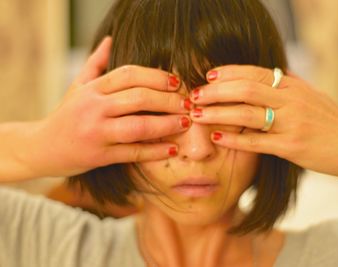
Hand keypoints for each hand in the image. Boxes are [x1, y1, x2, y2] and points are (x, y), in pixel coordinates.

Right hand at [25, 37, 191, 177]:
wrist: (41, 147)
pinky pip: (133, 153)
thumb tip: (109, 40)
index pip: (129, 75)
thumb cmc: (66, 115)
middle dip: (168, 100)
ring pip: (138, 126)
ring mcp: (96, 132)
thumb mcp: (78, 86)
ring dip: (166, 124)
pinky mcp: (99, 156)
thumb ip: (96, 63)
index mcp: (92, 89)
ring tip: (185, 123)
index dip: (156, 76)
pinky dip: (155, 151)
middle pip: (139, 98)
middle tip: (188, 103)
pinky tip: (172, 148)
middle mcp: (94, 108)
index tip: (176, 82)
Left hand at [188, 65, 337, 178]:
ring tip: (196, 115)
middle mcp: (291, 99)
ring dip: (217, 113)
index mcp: (293, 85)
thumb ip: (285, 88)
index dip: (227, 73)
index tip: (208, 77)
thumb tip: (259, 81)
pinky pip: (256, 141)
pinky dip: (234, 139)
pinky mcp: (292, 147)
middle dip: (215, 92)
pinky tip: (217, 137)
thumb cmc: (331, 121)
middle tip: (194, 96)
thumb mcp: (309, 96)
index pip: (253, 72)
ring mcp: (292, 123)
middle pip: (245, 88)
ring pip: (246, 113)